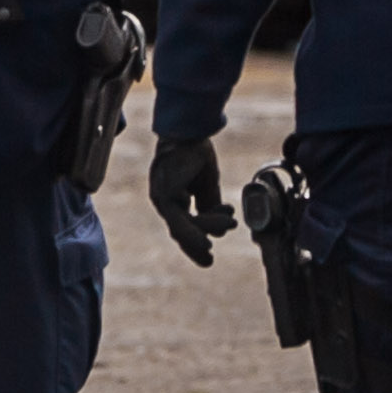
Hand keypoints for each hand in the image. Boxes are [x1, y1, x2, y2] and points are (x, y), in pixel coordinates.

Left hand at [147, 135, 226, 268]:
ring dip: (205, 232)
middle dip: (195, 248)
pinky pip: (181, 220)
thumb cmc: (195, 152)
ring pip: (182, 228)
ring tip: (229, 228)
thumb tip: (220, 232)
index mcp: (173, 197)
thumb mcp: (206, 182)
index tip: (209, 255)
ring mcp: (162, 198)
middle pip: (180, 232)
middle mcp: (164, 200)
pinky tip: (207, 242)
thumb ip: (209, 204)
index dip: (195, 242)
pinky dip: (194, 233)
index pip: (183, 226)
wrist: (189, 131)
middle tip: (209, 261)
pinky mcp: (165, 195)